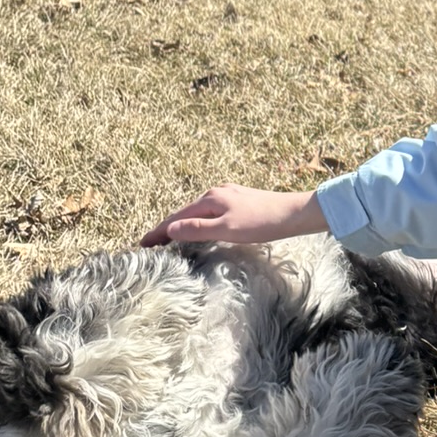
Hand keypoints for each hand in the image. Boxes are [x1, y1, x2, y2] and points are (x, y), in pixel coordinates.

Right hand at [140, 184, 328, 247]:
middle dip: (166, 227)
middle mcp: (216, 193)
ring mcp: (228, 195)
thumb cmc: (262, 223)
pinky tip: (200, 228)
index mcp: (210, 200)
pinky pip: (210, 212)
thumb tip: (169, 229)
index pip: (176, 218)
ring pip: (197, 212)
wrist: (295, 213)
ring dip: (182, 224)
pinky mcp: (239, 201)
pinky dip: (198, 221)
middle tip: (150, 244)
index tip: (141, 244)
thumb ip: (198, 230)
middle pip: (184, 213)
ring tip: (169, 239)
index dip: (158, 232)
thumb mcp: (227, 230)